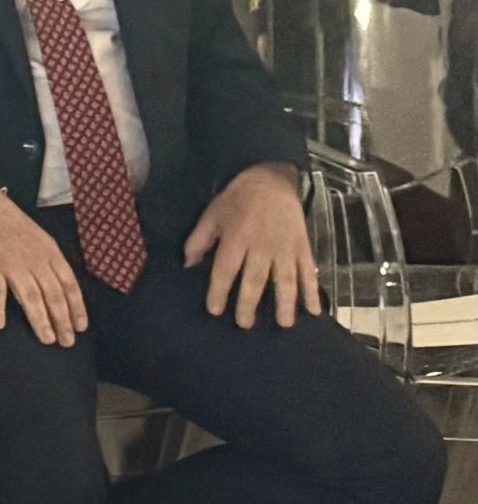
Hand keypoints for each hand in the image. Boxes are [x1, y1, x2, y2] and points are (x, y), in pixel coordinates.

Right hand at [0, 189, 87, 344]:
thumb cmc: (14, 228)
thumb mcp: (42, 240)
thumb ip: (51, 264)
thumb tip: (63, 291)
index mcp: (51, 254)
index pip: (69, 285)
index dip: (77, 308)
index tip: (81, 327)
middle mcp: (35, 261)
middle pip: (53, 295)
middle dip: (62, 320)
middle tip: (67, 342)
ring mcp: (12, 264)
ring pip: (31, 296)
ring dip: (40, 319)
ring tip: (47, 339)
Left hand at [185, 162, 318, 328]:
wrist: (271, 179)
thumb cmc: (237, 200)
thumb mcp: (211, 215)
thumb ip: (198, 241)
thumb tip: (188, 265)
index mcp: (237, 238)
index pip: (226, 269)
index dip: (219, 290)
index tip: (215, 310)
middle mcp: (262, 246)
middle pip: (255, 279)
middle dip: (249, 303)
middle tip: (244, 324)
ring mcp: (285, 247)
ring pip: (286, 279)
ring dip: (286, 303)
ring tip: (285, 324)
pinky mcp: (302, 247)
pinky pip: (309, 271)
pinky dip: (313, 290)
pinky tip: (314, 310)